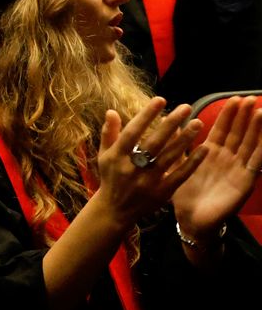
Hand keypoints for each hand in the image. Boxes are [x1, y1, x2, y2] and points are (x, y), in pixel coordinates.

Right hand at [94, 98, 205, 226]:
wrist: (115, 210)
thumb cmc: (111, 178)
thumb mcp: (104, 155)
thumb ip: (109, 133)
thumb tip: (112, 111)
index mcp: (116, 157)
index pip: (132, 132)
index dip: (146, 115)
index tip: (160, 99)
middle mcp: (132, 168)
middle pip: (154, 143)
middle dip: (171, 124)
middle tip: (186, 107)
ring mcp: (147, 181)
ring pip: (169, 157)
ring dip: (184, 139)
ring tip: (197, 123)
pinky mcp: (161, 193)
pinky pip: (180, 175)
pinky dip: (192, 162)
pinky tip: (204, 149)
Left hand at [173, 95, 261, 239]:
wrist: (191, 219)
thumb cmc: (185, 193)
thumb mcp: (179, 165)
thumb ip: (177, 147)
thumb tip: (171, 126)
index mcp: (211, 153)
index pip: (222, 129)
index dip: (229, 115)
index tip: (234, 98)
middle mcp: (227, 158)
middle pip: (238, 133)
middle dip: (244, 116)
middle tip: (249, 98)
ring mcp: (237, 169)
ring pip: (249, 145)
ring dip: (255, 129)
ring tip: (260, 111)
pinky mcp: (244, 182)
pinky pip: (255, 163)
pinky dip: (261, 149)